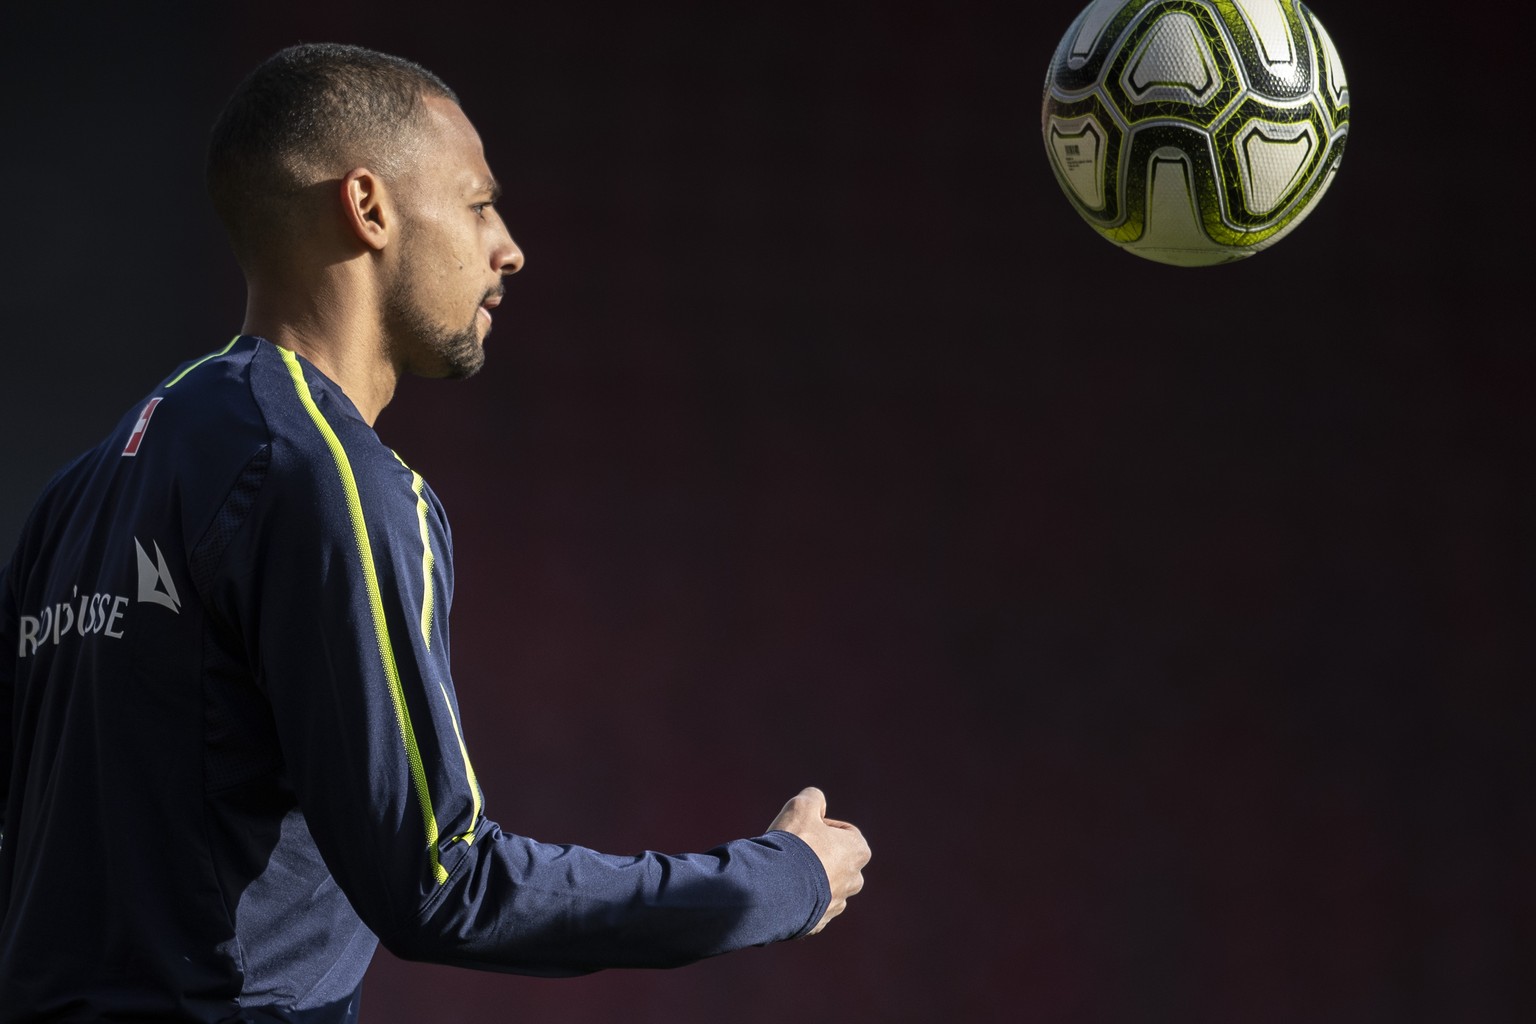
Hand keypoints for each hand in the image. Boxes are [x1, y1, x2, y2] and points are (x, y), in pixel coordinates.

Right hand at [769, 786, 869, 934]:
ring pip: (823, 886)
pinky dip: (797, 899)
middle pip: (836, 861)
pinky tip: (780, 891)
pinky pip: (809, 907)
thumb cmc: (794, 844)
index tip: (803, 829)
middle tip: (792, 850)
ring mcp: (837, 904)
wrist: (775, 889)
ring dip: (807, 879)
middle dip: (816, 855)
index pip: (845, 832)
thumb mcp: (801, 806)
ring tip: (783, 872)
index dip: (822, 826)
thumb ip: (813, 797)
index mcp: (858, 851)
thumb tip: (817, 802)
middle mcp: (854, 880)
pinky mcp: (818, 923)